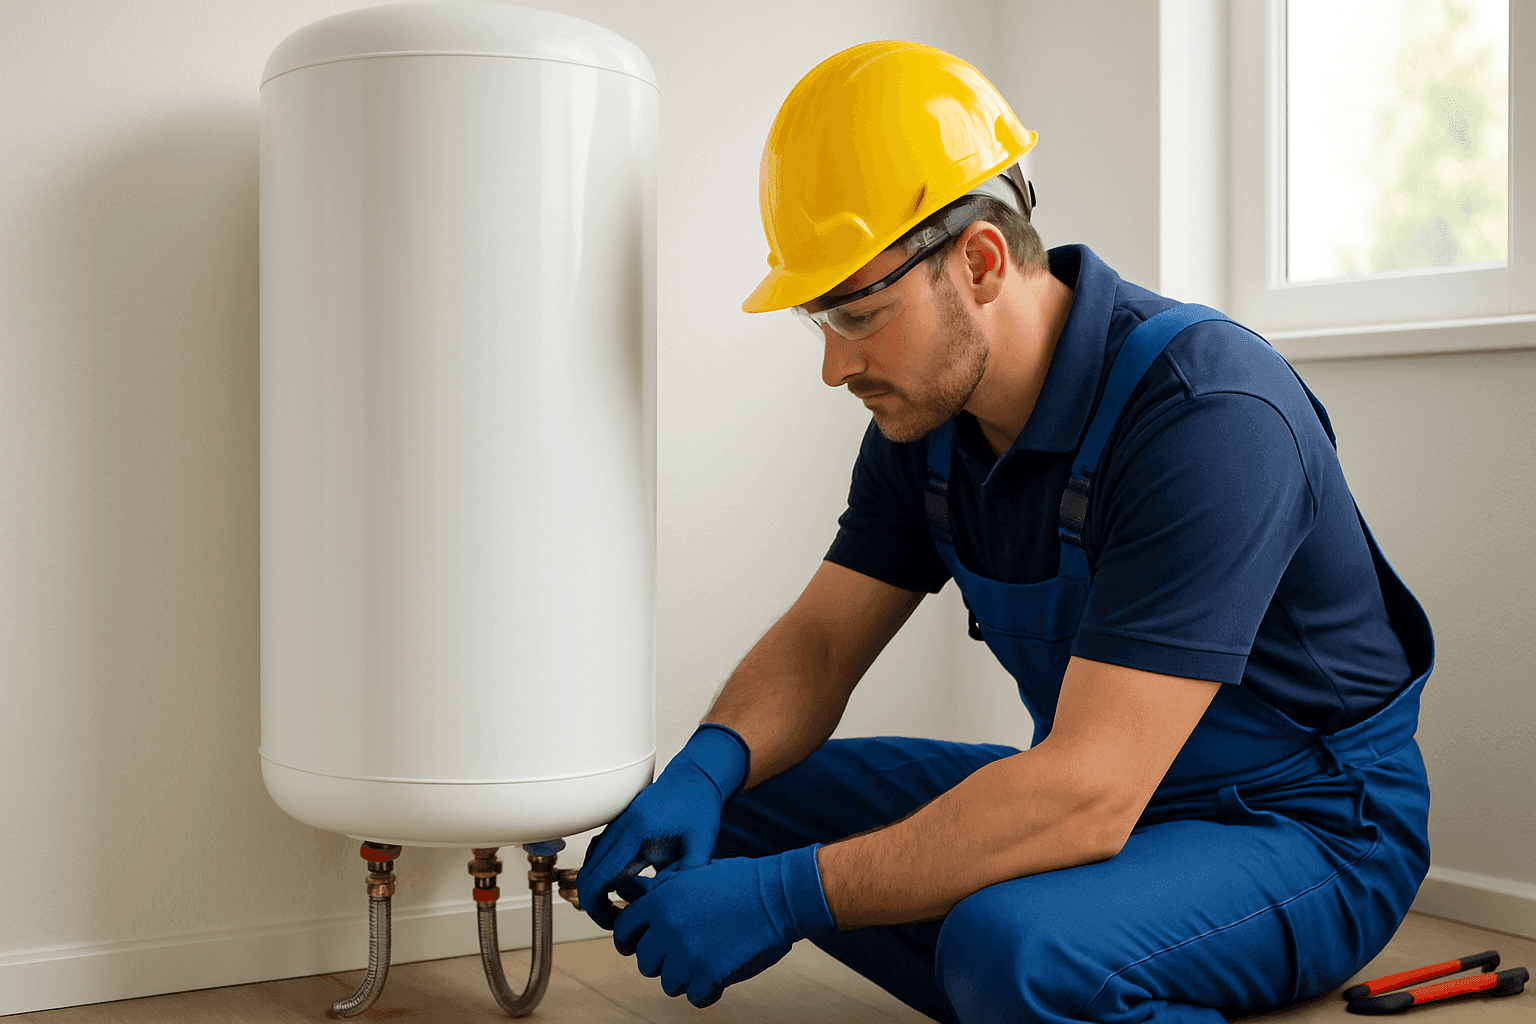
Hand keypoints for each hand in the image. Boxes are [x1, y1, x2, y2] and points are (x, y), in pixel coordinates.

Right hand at [577, 723, 749, 928]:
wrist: (695, 778)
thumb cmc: (699, 810)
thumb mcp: (702, 846)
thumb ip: (686, 876)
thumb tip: (662, 902)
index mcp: (636, 833)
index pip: (600, 877)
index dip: (598, 907)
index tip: (614, 923)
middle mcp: (619, 827)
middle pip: (587, 873)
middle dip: (596, 903)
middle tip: (619, 920)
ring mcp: (616, 825)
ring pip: (592, 864)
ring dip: (601, 888)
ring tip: (629, 903)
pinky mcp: (618, 826)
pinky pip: (601, 854)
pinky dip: (605, 873)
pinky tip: (629, 883)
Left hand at [613, 846, 835, 1007]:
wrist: (779, 895)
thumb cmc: (740, 881)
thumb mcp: (694, 873)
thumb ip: (663, 891)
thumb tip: (635, 901)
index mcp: (660, 901)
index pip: (624, 932)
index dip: (630, 942)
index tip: (640, 948)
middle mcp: (667, 928)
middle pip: (646, 964)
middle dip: (664, 962)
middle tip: (688, 952)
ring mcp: (687, 953)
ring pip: (669, 984)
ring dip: (687, 977)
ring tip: (709, 959)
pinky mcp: (709, 975)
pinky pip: (695, 998)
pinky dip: (708, 990)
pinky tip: (722, 974)